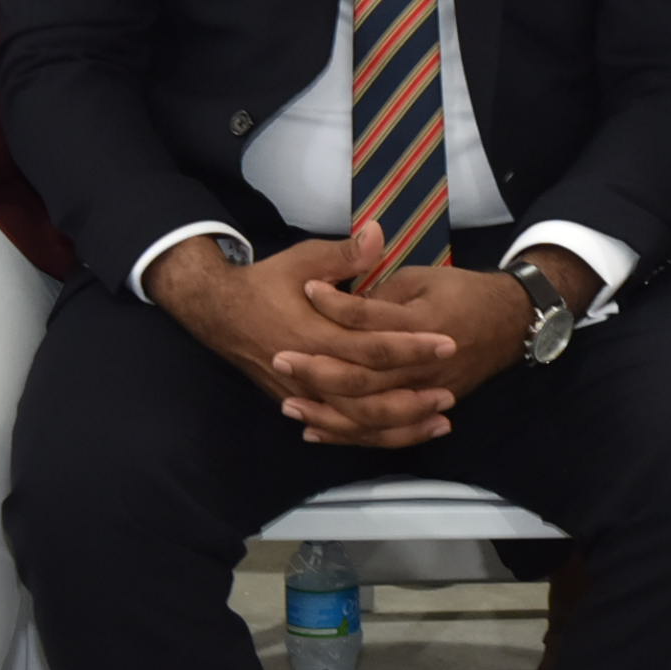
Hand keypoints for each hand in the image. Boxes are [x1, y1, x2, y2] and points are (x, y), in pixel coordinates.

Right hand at [149, 224, 459, 443]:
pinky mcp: (301, 404)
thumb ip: (344, 254)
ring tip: (439, 421)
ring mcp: (303, 394)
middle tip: (451, 392)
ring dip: (400, 425)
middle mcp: (310, 372)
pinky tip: (402, 434)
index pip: (373, 347)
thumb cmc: (267, 282)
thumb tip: (379, 232)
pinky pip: (341, 430)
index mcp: (315, 334)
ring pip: (357, 422)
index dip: (412, 346)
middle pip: (369, 397)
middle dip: (413, 397)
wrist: (219, 313)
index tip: (448, 342)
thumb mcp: (304, 259)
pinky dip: (372, 436)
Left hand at [289, 224, 545, 446]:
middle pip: (363, 377)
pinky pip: (384, 432)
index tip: (307, 289)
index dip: (336, 304)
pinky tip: (316, 432)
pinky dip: (349, 435)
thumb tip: (342, 295)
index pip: (370, 319)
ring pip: (370, 413)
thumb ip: (382, 286)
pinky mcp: (427, 409)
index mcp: (424, 325)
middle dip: (319, 371)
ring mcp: (427, 392)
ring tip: (290, 407)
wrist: (511, 320)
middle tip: (280, 359)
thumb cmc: (463, 292)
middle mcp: (424, 366)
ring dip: (327, 413)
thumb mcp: (423, 276)